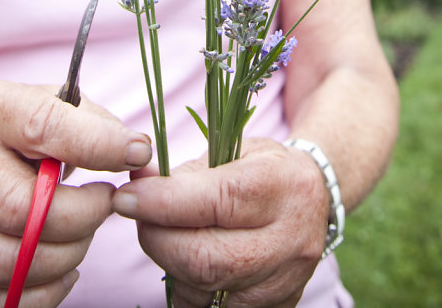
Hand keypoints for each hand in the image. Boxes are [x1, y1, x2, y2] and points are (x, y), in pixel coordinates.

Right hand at [0, 81, 151, 306]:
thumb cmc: (25, 127)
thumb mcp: (56, 102)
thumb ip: (97, 124)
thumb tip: (139, 154)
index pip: (43, 127)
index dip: (97, 145)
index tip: (137, 154)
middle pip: (21, 209)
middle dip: (82, 215)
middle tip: (106, 202)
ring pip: (9, 262)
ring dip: (66, 256)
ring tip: (84, 232)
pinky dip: (40, 295)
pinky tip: (63, 270)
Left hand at [112, 138, 328, 307]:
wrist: (315, 200)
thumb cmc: (265, 169)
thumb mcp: (234, 151)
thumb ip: (185, 171)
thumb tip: (136, 180)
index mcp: (281, 186)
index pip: (214, 202)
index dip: (161, 202)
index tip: (126, 196)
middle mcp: (289, 239)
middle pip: (206, 259)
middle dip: (157, 239)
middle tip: (139, 216)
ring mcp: (284, 281)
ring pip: (205, 290)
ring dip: (170, 263)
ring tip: (167, 233)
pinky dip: (189, 288)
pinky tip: (187, 261)